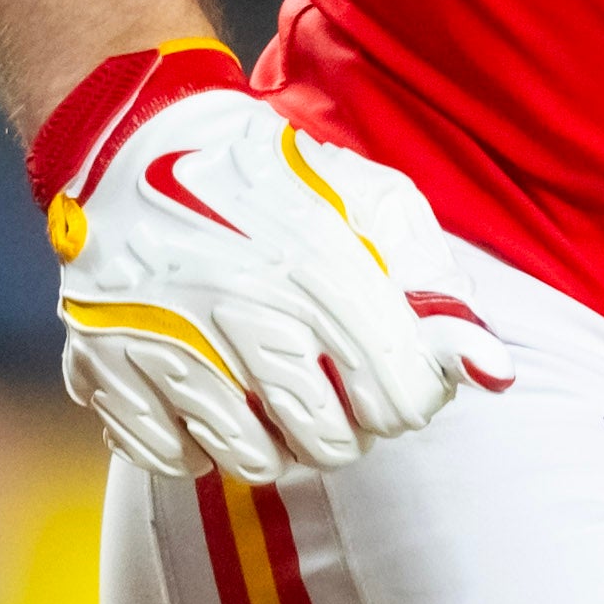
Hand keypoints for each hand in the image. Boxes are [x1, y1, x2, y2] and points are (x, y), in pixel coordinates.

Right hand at [32, 45, 513, 484]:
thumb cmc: (276, 179)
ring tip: (276, 398)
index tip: (395, 376)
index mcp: (322, 270)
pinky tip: (211, 398)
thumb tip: (495, 374)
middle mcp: (245, 314)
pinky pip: (173, 458)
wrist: (139, 142)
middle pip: (329, 443)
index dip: (410, 398)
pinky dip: (198, 446)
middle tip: (335, 390)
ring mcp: (169, 345)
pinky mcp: (108, 366)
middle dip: (348, 428)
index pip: (398, 401)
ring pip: (252, 461)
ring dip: (277, 443)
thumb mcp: (376, 202)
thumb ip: (439, 286)